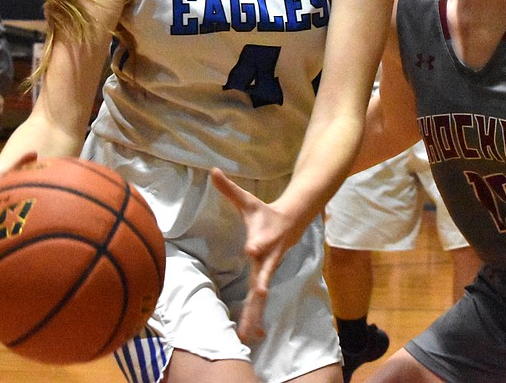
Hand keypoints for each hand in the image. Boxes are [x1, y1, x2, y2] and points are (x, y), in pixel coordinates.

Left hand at [209, 167, 300, 344]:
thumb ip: (229, 189)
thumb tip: (212, 170)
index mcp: (262, 240)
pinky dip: (255, 317)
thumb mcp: (247, 201)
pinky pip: (259, 301)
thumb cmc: (265, 213)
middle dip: (258, 289)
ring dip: (254, 314)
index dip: (256, 245)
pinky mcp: (265, 279)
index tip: (252, 248)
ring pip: (260, 296)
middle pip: (262, 276)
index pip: (258, 243)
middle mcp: (266, 259)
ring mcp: (267, 272)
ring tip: (246, 334)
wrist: (293, 223)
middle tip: (256, 298)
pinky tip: (250, 335)